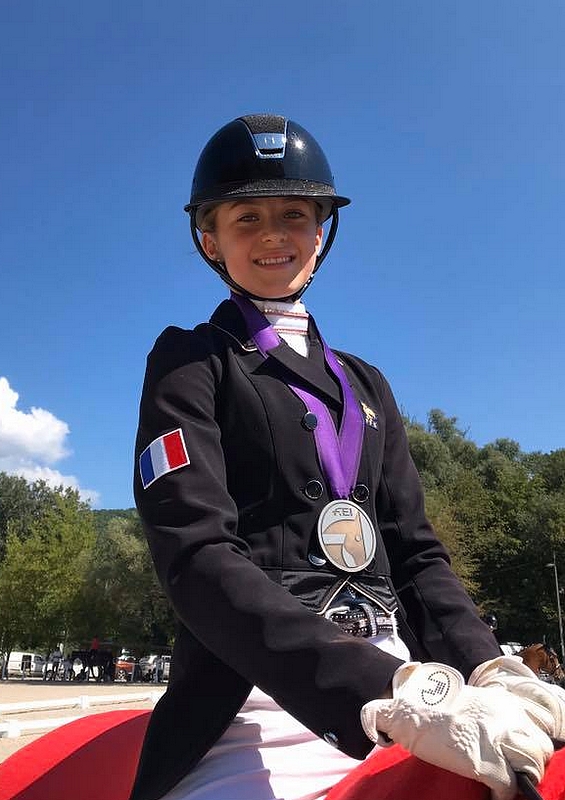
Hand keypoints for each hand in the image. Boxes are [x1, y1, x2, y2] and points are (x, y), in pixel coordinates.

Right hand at [361, 661, 552, 799]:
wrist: (406, 713)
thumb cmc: (425, 708)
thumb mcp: (458, 698)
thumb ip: (472, 705)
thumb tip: (447, 708)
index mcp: (500, 702)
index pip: (530, 726)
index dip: (523, 742)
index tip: (510, 752)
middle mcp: (505, 718)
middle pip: (538, 745)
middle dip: (528, 760)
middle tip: (511, 767)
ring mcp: (498, 741)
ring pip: (532, 765)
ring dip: (520, 775)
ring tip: (505, 780)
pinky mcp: (489, 765)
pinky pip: (511, 787)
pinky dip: (502, 795)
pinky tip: (491, 793)